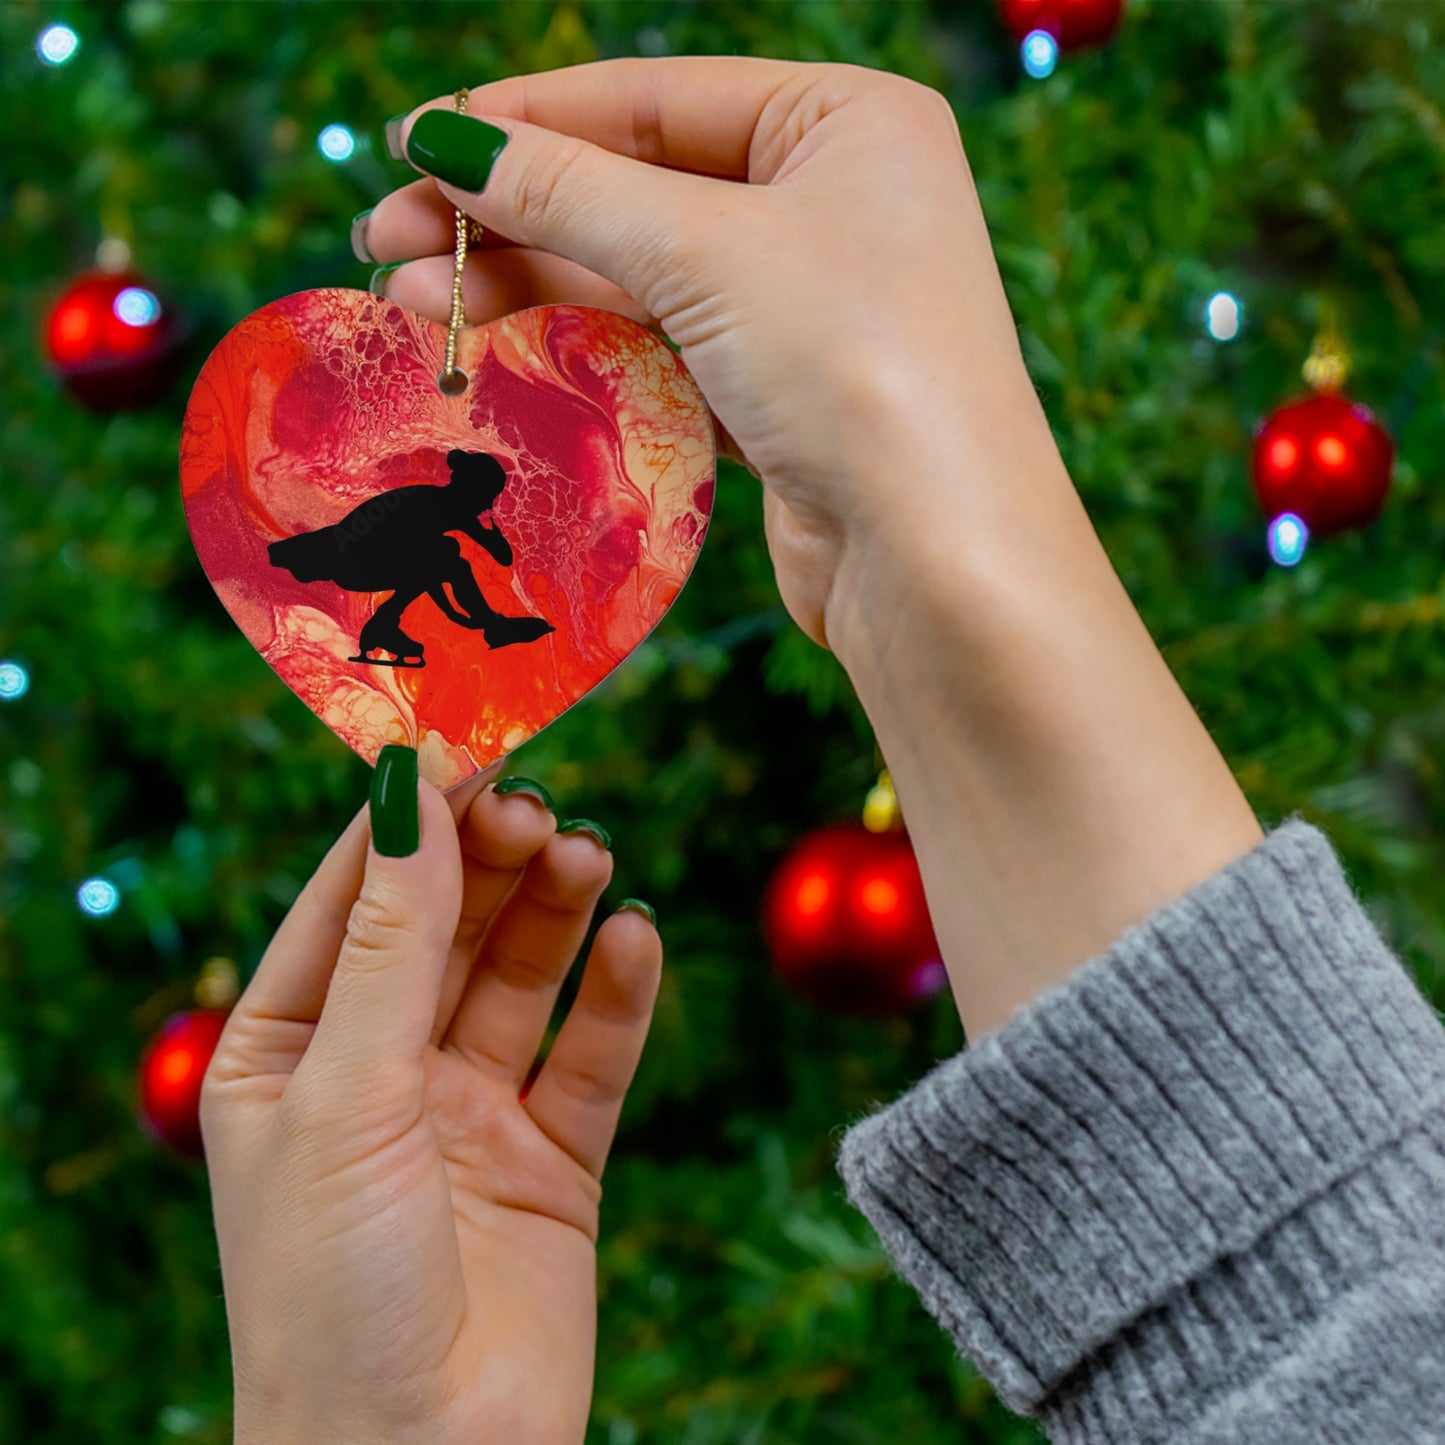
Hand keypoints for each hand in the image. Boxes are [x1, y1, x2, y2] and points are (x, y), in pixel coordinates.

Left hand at [201, 765, 660, 1444]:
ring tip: (589, 857)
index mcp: (289, 1051)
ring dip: (556, 910)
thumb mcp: (347, 1093)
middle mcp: (380, 1071)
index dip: (408, 819)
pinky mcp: (553, 1159)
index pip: (352, 899)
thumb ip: (392, 942)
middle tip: (539, 809)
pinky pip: (592, 1055)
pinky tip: (636, 940)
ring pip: (522, 976)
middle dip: (490, 861)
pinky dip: (617, 995)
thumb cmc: (332, 1291)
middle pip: (447, 926)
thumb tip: (411, 791)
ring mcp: (469, 1113)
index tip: (467, 740)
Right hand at [361, 58, 1261, 1041]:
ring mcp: (807, 305)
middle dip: (509, 216)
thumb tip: (441, 140)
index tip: (412, 146)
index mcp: (847, 122)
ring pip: (639, 277)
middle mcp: (833, 202)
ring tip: (413, 300)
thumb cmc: (855, 368)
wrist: (938, 560)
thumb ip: (567, 191)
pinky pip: (660, 349)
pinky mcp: (780, 394)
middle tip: (386, 240)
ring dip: (527, 287)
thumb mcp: (704, 252)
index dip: (524, 121)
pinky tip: (493, 350)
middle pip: (636, 188)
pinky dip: (580, 348)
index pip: (653, 98)